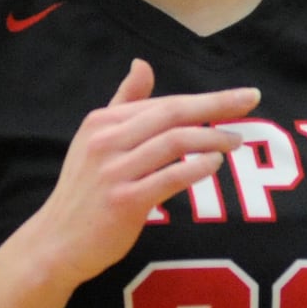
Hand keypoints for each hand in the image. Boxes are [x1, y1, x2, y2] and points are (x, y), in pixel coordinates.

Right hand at [28, 59, 259, 287]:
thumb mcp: (95, 140)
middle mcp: (106, 141)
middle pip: (172, 113)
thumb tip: (142, 63)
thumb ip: (123, 103)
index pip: (162, 103)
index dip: (204, 98)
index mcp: (102, 121)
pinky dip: (195, 168)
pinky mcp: (124, 201)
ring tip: (235, 141)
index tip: (239, 96)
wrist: (56, 243)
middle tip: (250, 101)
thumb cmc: (84, 191)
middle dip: (215, 105)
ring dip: (211, 138)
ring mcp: (114, 171)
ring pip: (174, 142)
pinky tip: (214, 164)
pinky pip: (169, 178)